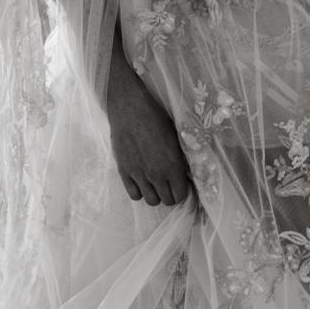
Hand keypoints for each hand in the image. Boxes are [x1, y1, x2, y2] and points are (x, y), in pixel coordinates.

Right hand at [107, 29, 191, 207]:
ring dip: (155, 194)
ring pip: (151, 201)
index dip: (182, 190)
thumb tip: (185, 170)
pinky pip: (134, 195)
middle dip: (170, 193)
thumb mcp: (176, 135)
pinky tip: (142, 180)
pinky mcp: (124, 171)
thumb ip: (180, 157)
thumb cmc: (156, 116)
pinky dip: (139, 191)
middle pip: (167, 201)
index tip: (180, 183)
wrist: (129, 107)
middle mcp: (157, 174)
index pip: (181, 195)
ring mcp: (139, 175)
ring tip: (155, 182)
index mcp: (173, 165)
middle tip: (169, 183)